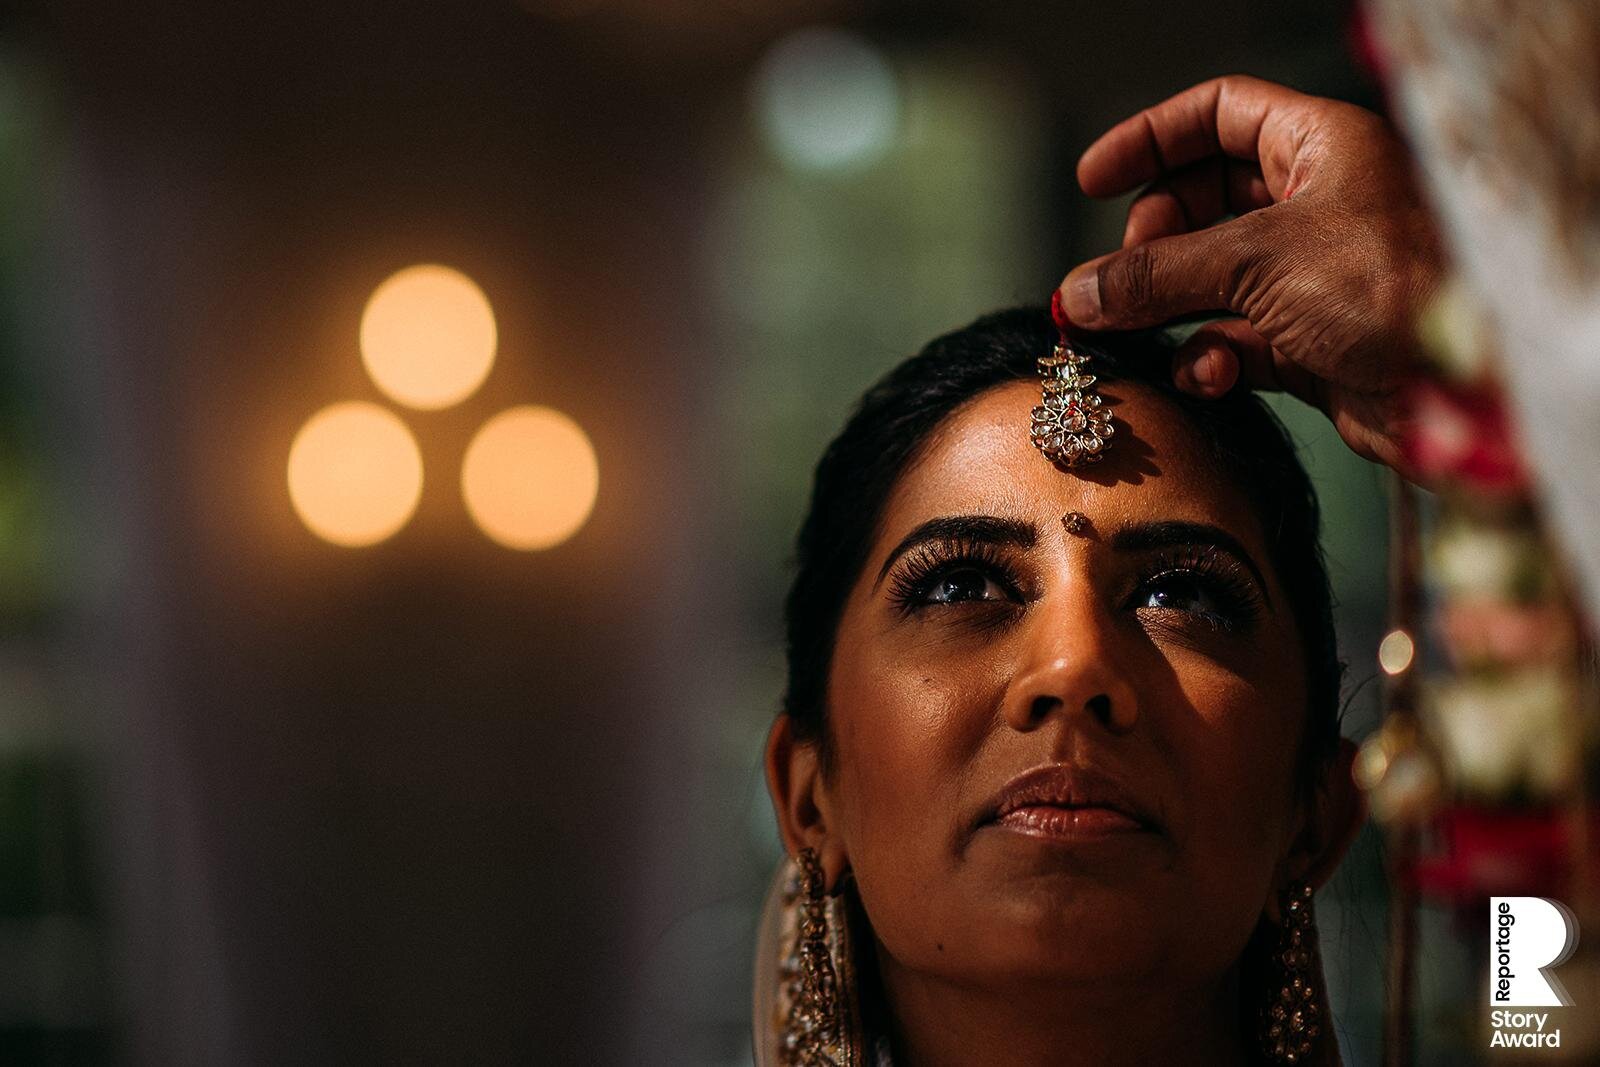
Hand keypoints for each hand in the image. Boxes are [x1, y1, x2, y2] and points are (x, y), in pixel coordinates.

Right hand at [1057, 75, 1443, 468]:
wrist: (1468, 390)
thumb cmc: (1389, 290)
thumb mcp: (1257, 262)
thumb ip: (1157, 273)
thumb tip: (1077, 294)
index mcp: (1320, 146)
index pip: (1220, 115)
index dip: (1152, 141)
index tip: (1092, 181)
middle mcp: (1318, 204)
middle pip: (1203, 203)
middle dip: (1153, 242)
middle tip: (1121, 277)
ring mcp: (1311, 276)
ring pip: (1210, 281)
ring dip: (1168, 310)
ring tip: (1130, 334)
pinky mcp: (1308, 343)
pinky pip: (1232, 341)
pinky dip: (1208, 359)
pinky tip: (1206, 376)